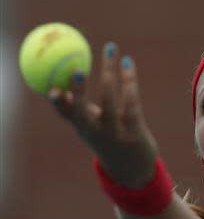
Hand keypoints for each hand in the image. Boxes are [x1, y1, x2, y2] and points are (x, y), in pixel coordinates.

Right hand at [48, 42, 157, 188]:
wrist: (133, 168)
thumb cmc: (108, 139)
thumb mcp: (91, 127)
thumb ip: (78, 110)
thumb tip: (59, 86)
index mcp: (84, 129)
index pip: (68, 116)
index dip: (59, 103)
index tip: (53, 88)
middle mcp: (98, 133)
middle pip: (85, 111)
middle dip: (79, 92)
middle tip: (77, 68)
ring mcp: (117, 134)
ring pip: (111, 102)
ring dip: (110, 73)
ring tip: (110, 49)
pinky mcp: (136, 132)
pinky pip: (132, 103)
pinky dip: (129, 81)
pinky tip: (128, 64)